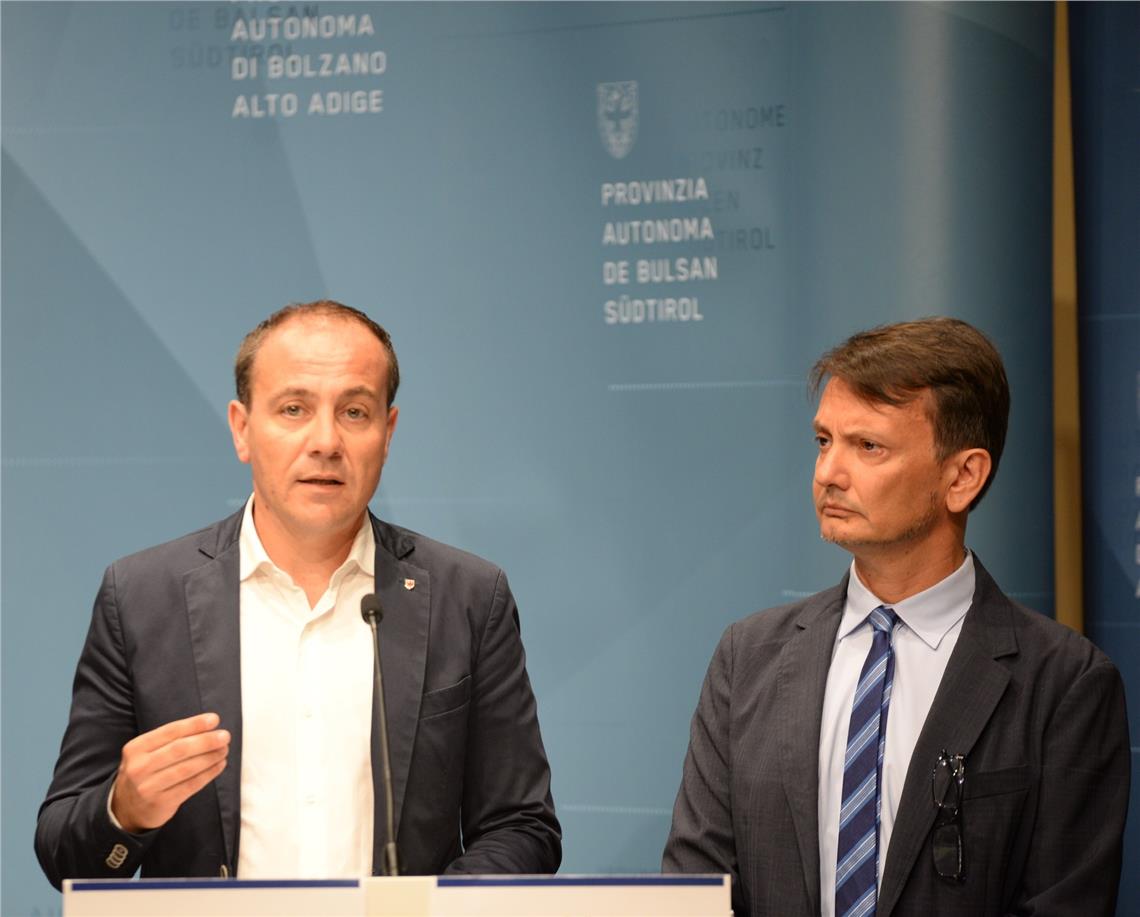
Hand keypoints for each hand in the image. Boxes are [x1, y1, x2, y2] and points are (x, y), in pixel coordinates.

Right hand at [111, 712, 229, 833]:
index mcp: (136, 748)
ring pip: (186, 768)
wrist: (125, 808)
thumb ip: (170, 740)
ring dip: (210, 757)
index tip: (214, 720)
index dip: (194, 724)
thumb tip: (208, 726)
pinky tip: (219, 765)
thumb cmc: (145, 772)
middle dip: (206, 741)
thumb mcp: (146, 753)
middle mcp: (139, 767)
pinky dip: (208, 774)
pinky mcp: (160, 803)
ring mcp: (148, 787)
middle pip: (179, 750)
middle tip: (225, 736)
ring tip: (224, 750)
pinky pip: (190, 785)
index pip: (169, 731)